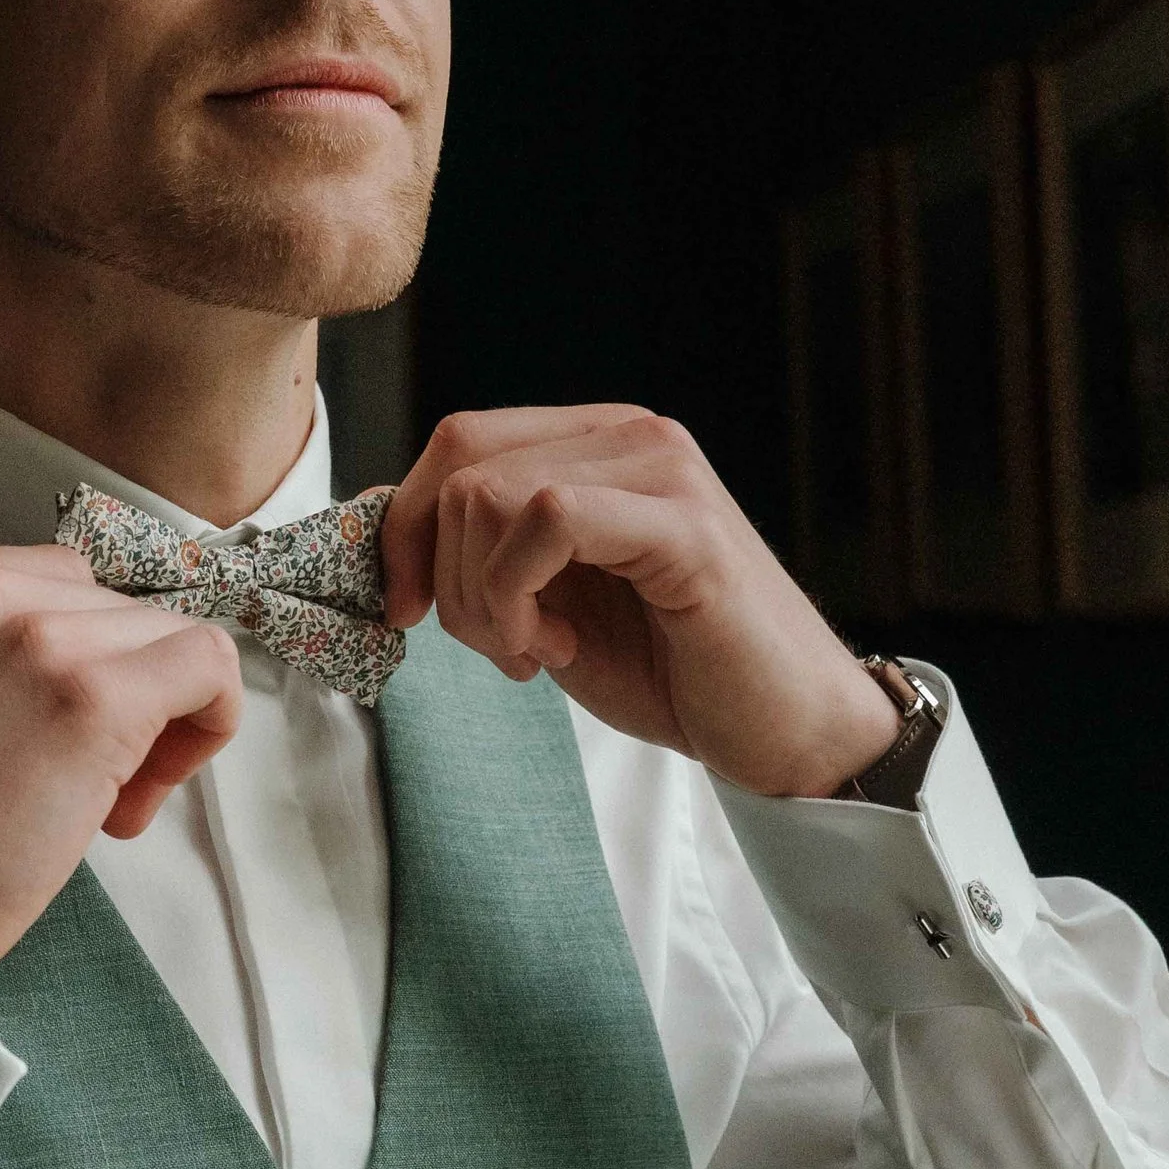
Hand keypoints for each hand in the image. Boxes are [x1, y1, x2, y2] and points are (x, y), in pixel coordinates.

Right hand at [0, 548, 243, 993]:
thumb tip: (101, 664)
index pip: (58, 583)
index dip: (80, 659)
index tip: (60, 734)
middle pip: (114, 609)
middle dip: (121, 694)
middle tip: (87, 790)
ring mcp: (37, 635)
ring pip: (166, 638)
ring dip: (158, 723)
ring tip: (104, 806)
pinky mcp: (94, 695)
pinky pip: (207, 666)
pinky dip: (209, 721)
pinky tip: (150, 790)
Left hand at [382, 406, 898, 795]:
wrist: (786, 732)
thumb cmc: (674, 670)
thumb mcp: (549, 604)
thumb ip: (486, 555)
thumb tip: (382, 528)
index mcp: (599, 446)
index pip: (460, 441)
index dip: (404, 526)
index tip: (407, 610)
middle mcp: (632, 435)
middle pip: (462, 465)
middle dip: (447, 575)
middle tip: (502, 648)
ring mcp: (663, 470)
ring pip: (491, 492)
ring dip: (485, 598)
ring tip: (540, 651)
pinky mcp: (686, 526)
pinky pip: (548, 519)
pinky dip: (518, 596)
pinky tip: (558, 648)